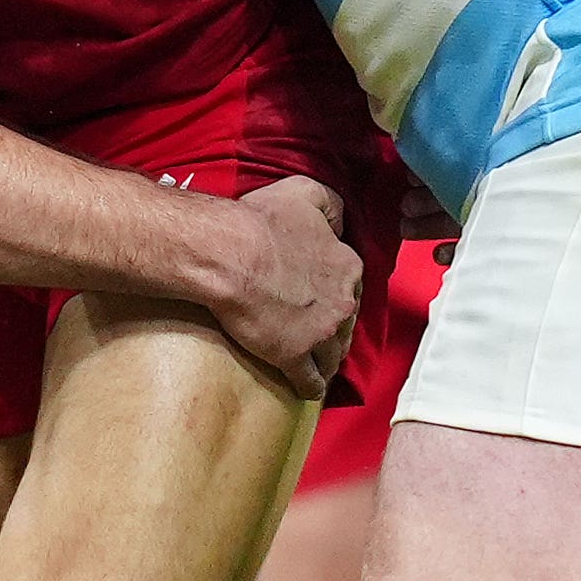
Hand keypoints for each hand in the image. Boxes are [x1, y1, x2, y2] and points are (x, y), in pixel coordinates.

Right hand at [202, 175, 362, 398]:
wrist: (228, 255)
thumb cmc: (261, 221)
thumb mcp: (303, 192)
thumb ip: (330, 202)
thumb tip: (340, 217)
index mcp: (347, 266)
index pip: (353, 286)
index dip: (338, 292)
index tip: (326, 296)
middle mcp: (342, 302)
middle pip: (346, 324)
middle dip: (335, 328)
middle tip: (319, 331)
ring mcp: (320, 333)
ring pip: (333, 355)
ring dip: (326, 360)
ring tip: (317, 363)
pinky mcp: (294, 356)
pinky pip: (311, 381)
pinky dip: (310, 386)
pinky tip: (306, 388)